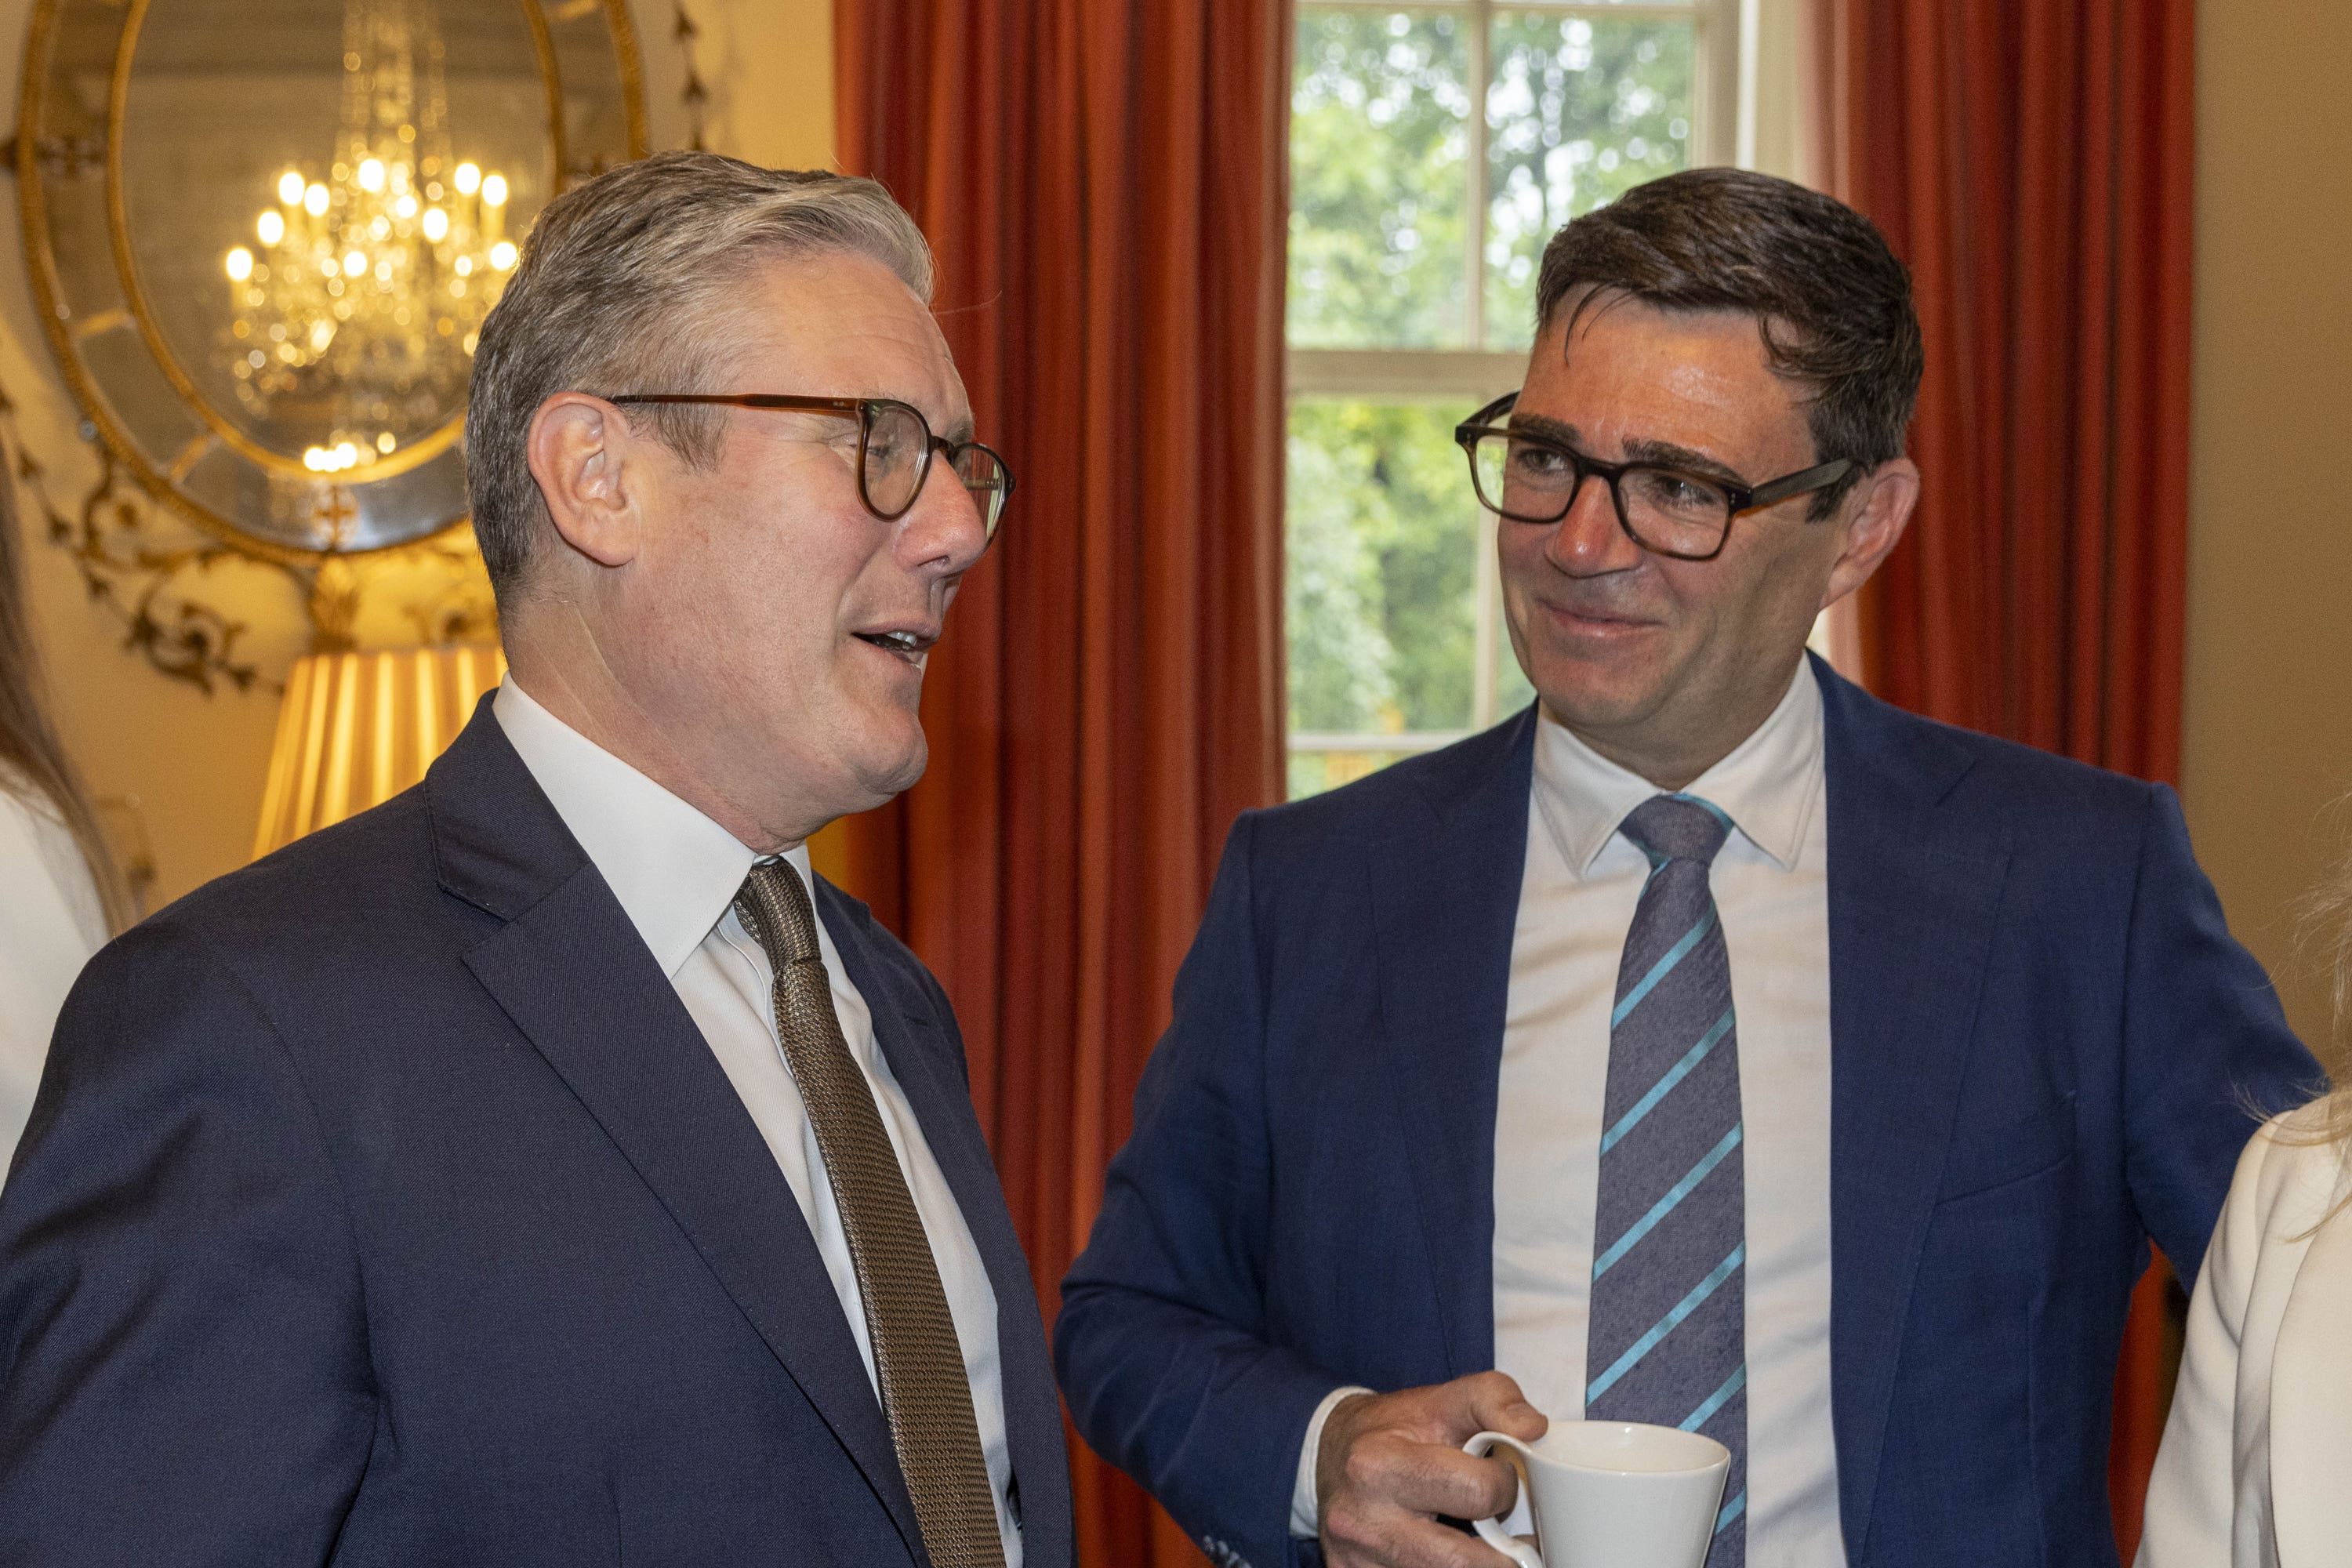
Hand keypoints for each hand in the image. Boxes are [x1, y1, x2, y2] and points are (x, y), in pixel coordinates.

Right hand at [1316, 1371, 1548, 1567]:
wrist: (1330, 1454)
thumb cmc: (1394, 1428)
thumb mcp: (1443, 1399)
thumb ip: (1495, 1400)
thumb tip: (1534, 1430)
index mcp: (1378, 1466)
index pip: (1476, 1493)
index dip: (1504, 1484)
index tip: (1498, 1476)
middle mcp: (1362, 1522)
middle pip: (1464, 1562)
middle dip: (1499, 1547)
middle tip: (1503, 1527)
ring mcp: (1358, 1561)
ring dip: (1476, 1565)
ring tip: (1478, 1541)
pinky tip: (1448, 1553)